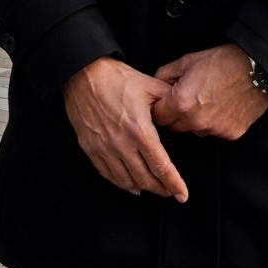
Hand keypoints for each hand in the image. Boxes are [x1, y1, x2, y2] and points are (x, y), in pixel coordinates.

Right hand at [62, 58, 186, 200]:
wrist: (83, 73)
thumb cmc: (116, 78)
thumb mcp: (150, 85)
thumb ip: (170, 102)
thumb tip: (184, 112)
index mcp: (139, 129)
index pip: (161, 166)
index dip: (174, 184)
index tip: (182, 194)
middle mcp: (121, 143)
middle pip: (145, 178)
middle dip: (161, 189)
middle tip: (171, 191)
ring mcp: (104, 148)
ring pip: (126, 180)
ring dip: (143, 188)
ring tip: (153, 188)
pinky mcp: (90, 148)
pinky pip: (107, 174)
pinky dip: (121, 183)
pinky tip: (130, 185)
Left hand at [153, 43, 267, 140]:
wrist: (256, 68)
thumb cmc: (224, 62)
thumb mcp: (187, 61)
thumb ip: (164, 75)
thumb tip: (155, 85)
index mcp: (181, 103)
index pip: (158, 117)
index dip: (161, 107)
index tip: (166, 102)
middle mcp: (196, 120)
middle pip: (174, 127)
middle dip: (176, 115)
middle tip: (189, 98)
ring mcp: (214, 129)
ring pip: (195, 130)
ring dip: (196, 120)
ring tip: (208, 100)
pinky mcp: (230, 133)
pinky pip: (215, 131)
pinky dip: (216, 122)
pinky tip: (222, 106)